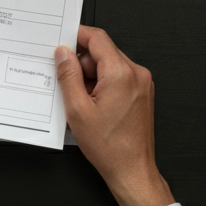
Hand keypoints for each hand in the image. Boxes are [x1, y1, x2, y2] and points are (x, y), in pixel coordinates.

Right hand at [55, 27, 173, 205]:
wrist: (132, 169)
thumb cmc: (110, 147)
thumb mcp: (77, 110)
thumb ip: (68, 76)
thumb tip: (63, 54)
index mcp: (121, 74)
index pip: (97, 38)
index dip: (76, 36)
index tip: (63, 41)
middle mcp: (136, 74)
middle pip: (103, 52)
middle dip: (81, 63)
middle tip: (65, 81)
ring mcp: (142, 83)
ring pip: (109, 66)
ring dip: (91, 76)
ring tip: (81, 101)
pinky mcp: (141, 93)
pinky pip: (118, 78)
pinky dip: (102, 85)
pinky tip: (92, 105)